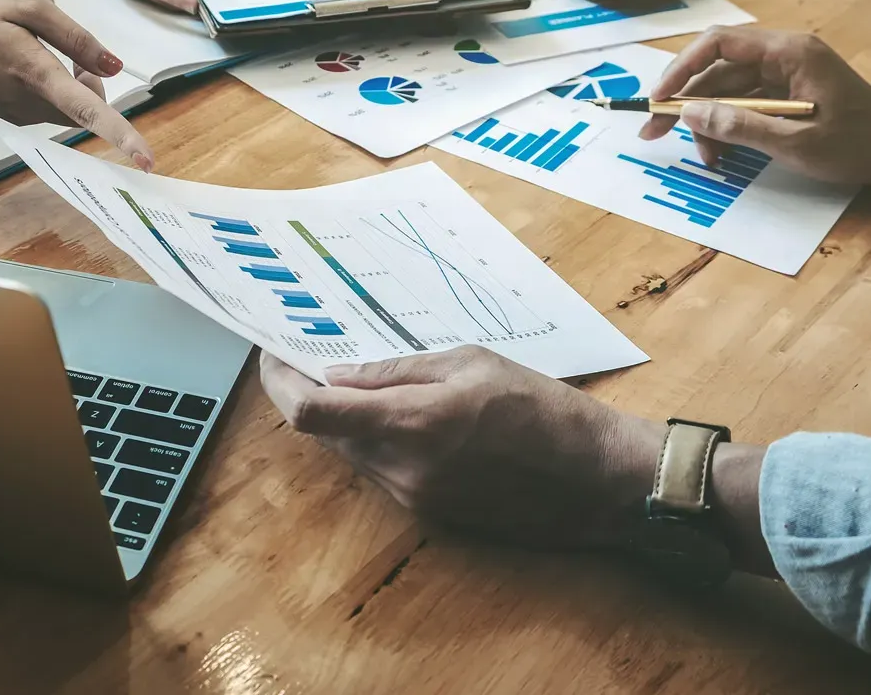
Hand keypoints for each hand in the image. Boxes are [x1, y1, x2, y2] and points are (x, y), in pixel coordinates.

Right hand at [0, 0, 152, 169]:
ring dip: (63, 90)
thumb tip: (113, 65)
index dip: (122, 134)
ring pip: (53, 112)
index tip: (146, 160)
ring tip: (38, 50)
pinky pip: (26, 111)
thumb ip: (75, 37)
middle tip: (78, 55)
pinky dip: (34, 93)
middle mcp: (21, 104)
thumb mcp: (25, 4)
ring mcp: (3, 115)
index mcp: (35, 74)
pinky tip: (8, 62)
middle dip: (90, 89)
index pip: (88, 111)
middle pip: (76, 112)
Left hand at [259, 347, 661, 546]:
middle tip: (312, 356)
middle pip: (326, 433)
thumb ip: (397, 371)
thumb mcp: (470, 363)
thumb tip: (339, 374)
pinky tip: (403, 416)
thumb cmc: (543, 409)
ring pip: (352, 453)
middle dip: (311, 395)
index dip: (278, 383)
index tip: (272, 355)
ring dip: (346, 420)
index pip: (310, 412)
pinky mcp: (431, 514)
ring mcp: (414, 497)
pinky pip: (383, 472)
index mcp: (410, 423)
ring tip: (362, 380)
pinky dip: (378, 441)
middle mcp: (402, 469)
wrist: (598, 480)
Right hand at [640, 26, 870, 185]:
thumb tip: (689, 113)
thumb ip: (740, 126)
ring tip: (707, 159)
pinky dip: (729, 127)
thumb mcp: (796, 142)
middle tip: (654, 133)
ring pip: (727, 90)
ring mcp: (785, 73)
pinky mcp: (787, 93)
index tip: (658, 100)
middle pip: (716, 69)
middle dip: (685, 102)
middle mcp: (783, 54)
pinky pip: (745, 103)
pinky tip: (724, 154)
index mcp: (789, 52)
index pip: (718, 44)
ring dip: (708, 122)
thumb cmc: (861, 144)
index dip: (680, 69)